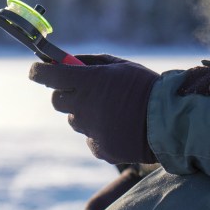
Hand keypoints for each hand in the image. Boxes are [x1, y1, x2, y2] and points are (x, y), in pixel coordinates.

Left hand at [29, 55, 158, 164]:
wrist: (172, 120)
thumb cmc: (146, 87)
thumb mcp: (119, 65)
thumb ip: (90, 63)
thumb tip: (67, 60)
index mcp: (87, 82)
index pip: (47, 76)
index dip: (39, 72)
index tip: (37, 70)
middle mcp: (84, 106)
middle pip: (56, 100)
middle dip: (65, 94)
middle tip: (83, 91)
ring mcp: (90, 129)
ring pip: (75, 120)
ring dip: (85, 114)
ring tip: (112, 111)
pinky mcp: (100, 148)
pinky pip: (90, 139)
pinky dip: (100, 133)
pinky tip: (119, 127)